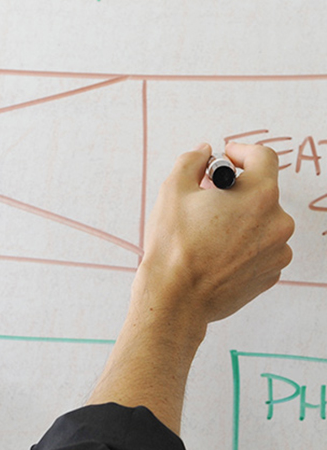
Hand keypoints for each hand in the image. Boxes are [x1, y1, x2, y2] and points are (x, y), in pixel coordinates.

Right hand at [137, 142, 294, 325]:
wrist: (175, 298)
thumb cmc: (174, 248)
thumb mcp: (172, 191)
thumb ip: (191, 162)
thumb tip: (203, 153)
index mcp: (259, 195)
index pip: (263, 157)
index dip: (241, 152)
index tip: (226, 158)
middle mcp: (278, 222)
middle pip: (261, 192)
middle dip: (234, 193)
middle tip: (205, 202)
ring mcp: (277, 251)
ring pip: (261, 223)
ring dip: (239, 221)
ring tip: (207, 234)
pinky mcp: (270, 274)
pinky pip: (260, 249)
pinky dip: (242, 246)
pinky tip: (215, 254)